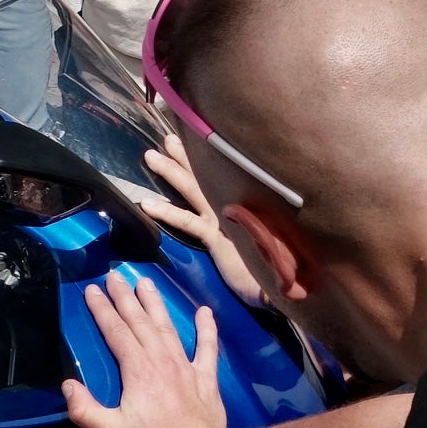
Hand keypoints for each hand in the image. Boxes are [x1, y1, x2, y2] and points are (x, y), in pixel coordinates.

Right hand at [59, 269, 226, 427]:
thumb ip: (86, 410)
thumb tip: (67, 386)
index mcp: (137, 368)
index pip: (115, 331)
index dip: (102, 309)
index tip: (92, 289)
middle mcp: (160, 358)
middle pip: (139, 320)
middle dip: (125, 296)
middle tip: (115, 275)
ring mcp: (185, 364)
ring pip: (167, 326)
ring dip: (155, 303)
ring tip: (145, 282)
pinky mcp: (205, 376)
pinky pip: (207, 346)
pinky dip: (206, 328)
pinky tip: (205, 312)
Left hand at [138, 142, 267, 310]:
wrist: (279, 288)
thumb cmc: (267, 267)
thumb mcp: (252, 239)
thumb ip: (242, 224)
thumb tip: (231, 214)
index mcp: (240, 205)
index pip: (217, 178)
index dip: (201, 160)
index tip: (186, 141)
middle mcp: (232, 207)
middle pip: (204, 175)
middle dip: (184, 155)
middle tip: (167, 138)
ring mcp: (225, 221)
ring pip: (193, 189)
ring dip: (171, 171)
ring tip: (151, 156)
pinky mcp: (218, 239)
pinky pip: (188, 222)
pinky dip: (166, 212)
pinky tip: (147, 205)